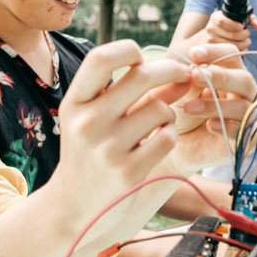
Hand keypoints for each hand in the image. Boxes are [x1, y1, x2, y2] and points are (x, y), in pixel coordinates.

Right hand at [51, 40, 192, 222]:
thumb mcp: (95, 118)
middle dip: (170, 71)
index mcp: (74, 103)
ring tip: (160, 122)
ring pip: (161, 109)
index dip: (127, 50)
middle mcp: (88, 123)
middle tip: (182, 75)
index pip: (100, 59)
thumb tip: (180, 71)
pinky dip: (170, 135)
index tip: (141, 58)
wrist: (73, 206)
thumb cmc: (89, 152)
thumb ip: (131, 93)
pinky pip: (167, 138)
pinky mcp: (129, 172)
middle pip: (141, 76)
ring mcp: (108, 149)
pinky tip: (159, 142)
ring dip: (169, 111)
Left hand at [162, 44, 256, 176]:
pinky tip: (209, 125)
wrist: (172, 144)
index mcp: (230, 73)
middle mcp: (244, 93)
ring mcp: (247, 116)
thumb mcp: (178, 91)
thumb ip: (186, 77)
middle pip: (244, 79)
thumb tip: (193, 69)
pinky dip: (226, 126)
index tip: (193, 54)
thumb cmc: (177, 111)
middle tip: (194, 76)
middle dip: (220, 76)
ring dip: (215, 105)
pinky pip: (243, 130)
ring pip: (243, 106)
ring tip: (188, 108)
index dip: (216, 52)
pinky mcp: (246, 139)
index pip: (232, 55)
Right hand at [202, 9, 256, 54]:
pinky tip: (240, 48)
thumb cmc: (228, 26)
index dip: (234, 25)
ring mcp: (210, 41)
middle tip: (247, 34)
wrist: (210, 37)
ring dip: (243, 44)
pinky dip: (239, 51)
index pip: (222, 21)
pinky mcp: (213, 52)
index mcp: (215, 17)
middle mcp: (210, 29)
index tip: (242, 27)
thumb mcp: (237, 18)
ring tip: (245, 41)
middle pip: (231, 35)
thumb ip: (251, 19)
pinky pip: (229, 53)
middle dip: (244, 36)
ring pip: (232, 45)